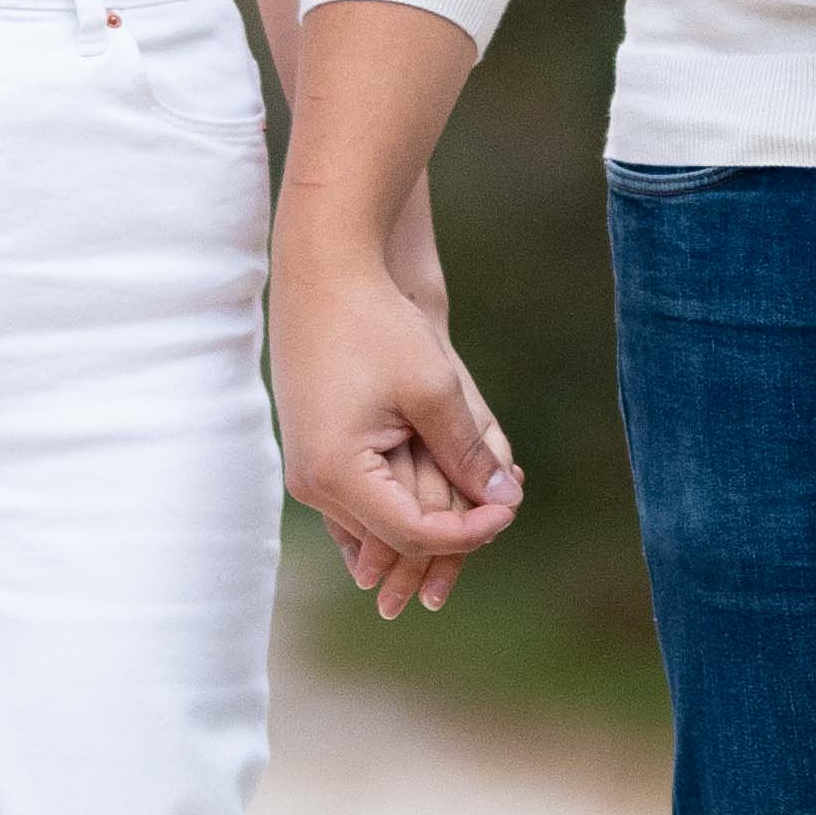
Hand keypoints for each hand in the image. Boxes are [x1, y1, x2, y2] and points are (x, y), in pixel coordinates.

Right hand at [272, 218, 523, 623]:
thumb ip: (467, 452)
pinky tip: (439, 497)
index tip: (509, 508)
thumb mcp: (433, 391)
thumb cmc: (376, 324)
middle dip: (453, 531)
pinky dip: (399, 505)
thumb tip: (507, 502)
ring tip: (478, 500)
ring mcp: (306, 473)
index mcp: (336, 474)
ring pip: (376, 527)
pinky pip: (359, 504)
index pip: (414, 537)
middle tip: (502, 505)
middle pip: (394, 541)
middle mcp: (312, 485)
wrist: (323, 273)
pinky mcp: (312, 455)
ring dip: (428, 521)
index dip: (471, 532)